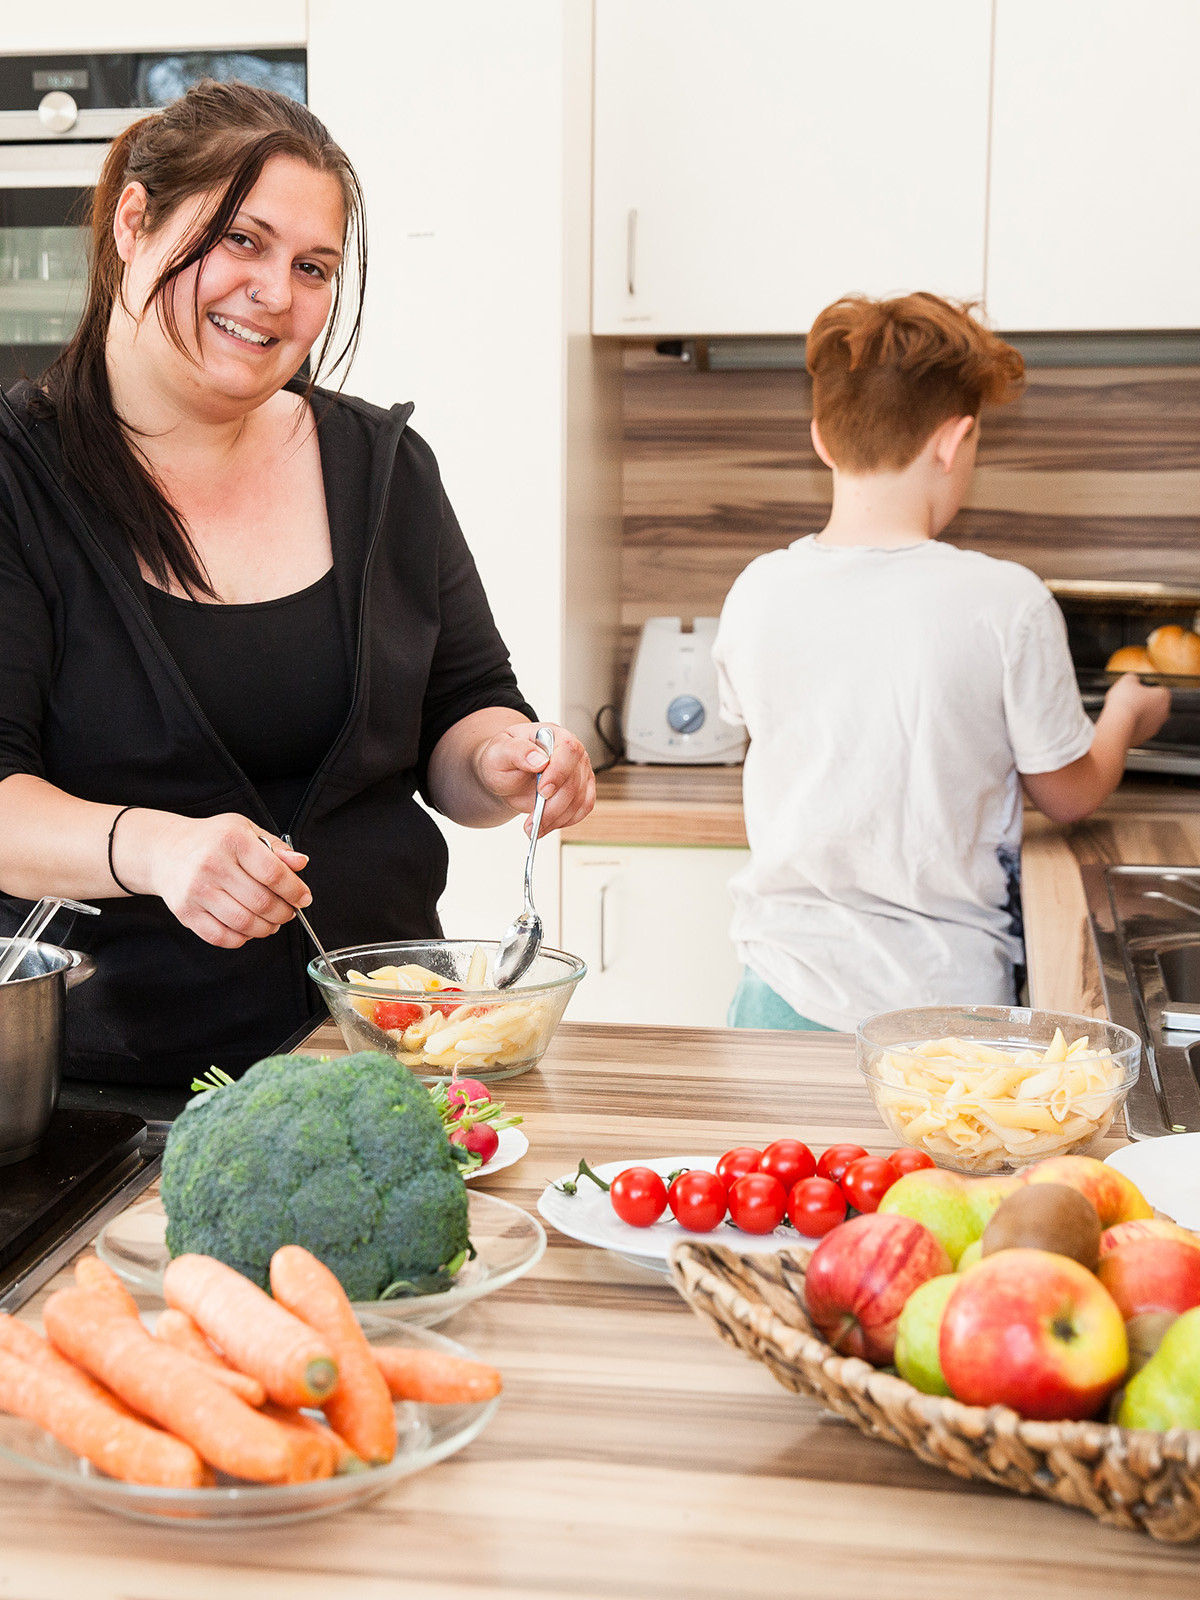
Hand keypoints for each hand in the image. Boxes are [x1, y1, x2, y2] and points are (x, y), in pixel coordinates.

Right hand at [121, 810, 311, 948]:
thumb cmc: (212, 840)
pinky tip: (247, 929)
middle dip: (284, 912)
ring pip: (244, 923)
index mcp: (232, 840)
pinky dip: (241, 939)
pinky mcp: (185, 912)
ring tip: (271, 922)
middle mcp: (212, 865)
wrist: (165, 850)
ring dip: (266, 928)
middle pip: (261, 902)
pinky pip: (221, 937)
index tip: (303, 898)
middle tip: (289, 912)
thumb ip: (276, 848)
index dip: (295, 891)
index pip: (273, 873)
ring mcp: (196, 891)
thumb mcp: (245, 830)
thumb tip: (301, 863)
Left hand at [475, 722, 595, 835]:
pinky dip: (565, 821)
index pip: (569, 750)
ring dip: (556, 818)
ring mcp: (579, 771)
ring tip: (533, 827)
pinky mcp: (581, 789)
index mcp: (553, 735)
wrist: (505, 774)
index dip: (558, 773)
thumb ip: (517, 752)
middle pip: (574, 781)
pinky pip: (583, 808)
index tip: (542, 792)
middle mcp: (571, 752)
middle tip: (532, 820)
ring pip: (579, 799)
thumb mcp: (500, 751)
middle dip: (553, 806)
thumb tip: (539, 760)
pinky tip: (547, 824)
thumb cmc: (502, 758)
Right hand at [1103, 672, 1170, 746]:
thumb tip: (1134, 679)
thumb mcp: (1127, 680)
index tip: (1137, 689)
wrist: (1117, 725)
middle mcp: (1164, 713)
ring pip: (1148, 718)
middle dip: (1144, 702)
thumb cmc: (1124, 702)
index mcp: (1164, 696)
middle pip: (1155, 705)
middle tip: (1129, 700)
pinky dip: (1132, 725)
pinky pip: (1139, 729)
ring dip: (1138, 715)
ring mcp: (1155, 727)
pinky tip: (1122, 722)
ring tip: (1123, 711)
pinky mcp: (1145, 737)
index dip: (1147, 688)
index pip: (1160, 689)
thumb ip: (1134, 677)